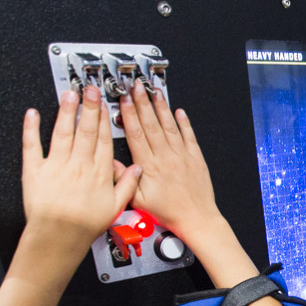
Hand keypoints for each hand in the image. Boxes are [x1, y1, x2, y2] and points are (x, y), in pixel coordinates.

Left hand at [20, 86, 139, 245]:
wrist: (59, 237)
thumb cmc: (85, 226)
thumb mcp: (115, 208)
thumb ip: (128, 186)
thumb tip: (138, 170)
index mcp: (99, 173)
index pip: (103, 140)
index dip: (104, 120)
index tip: (104, 104)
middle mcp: (79, 165)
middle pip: (86, 130)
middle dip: (88, 107)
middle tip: (89, 89)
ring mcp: (56, 165)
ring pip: (63, 132)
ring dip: (66, 111)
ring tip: (69, 94)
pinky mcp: (35, 170)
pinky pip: (32, 145)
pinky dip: (31, 128)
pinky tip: (33, 114)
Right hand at [118, 80, 220, 239]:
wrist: (196, 219)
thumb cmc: (169, 212)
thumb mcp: (138, 200)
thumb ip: (123, 180)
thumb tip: (109, 163)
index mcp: (149, 166)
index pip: (136, 134)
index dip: (129, 115)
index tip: (123, 100)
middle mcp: (166, 157)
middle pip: (151, 124)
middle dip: (143, 103)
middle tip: (137, 87)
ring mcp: (181, 156)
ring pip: (169, 126)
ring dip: (161, 108)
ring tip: (155, 92)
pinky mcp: (195, 158)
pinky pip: (189, 136)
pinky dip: (184, 123)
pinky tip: (179, 112)